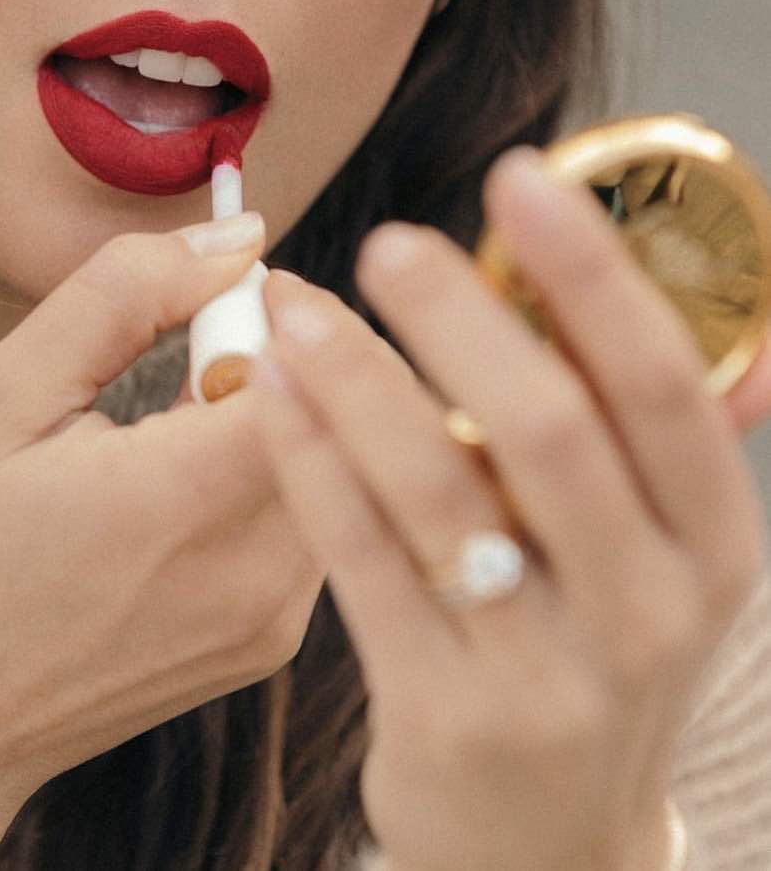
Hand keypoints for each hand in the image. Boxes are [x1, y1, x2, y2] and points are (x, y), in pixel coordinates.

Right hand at [0, 214, 325, 870]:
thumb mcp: (1, 397)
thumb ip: (126, 295)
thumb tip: (242, 235)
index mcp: (187, 500)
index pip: (327, 365)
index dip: (289, 308)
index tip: (221, 288)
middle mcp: (259, 573)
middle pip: (349, 414)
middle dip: (294, 348)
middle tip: (199, 336)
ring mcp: (273, 622)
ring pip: (336, 464)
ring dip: (282, 410)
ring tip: (177, 413)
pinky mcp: (267, 647)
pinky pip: (310, 522)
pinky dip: (269, 473)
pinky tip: (182, 479)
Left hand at [248, 146, 768, 870]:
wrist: (552, 851)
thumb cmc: (590, 647)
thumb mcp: (655, 554)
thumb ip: (642, 433)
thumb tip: (663, 283)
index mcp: (713, 541)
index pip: (664, 384)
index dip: (592, 273)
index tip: (518, 179)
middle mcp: (650, 608)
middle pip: (551, 429)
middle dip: (462, 319)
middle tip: (389, 240)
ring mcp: (547, 672)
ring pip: (441, 491)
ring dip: (361, 378)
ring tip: (297, 305)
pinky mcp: (445, 713)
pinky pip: (363, 559)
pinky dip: (311, 460)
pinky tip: (269, 390)